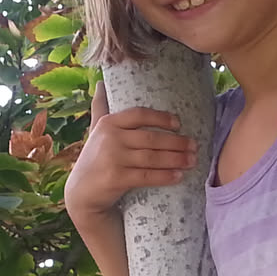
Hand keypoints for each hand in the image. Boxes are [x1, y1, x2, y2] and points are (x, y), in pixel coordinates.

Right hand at [64, 83, 197, 223]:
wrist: (82, 192)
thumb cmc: (94, 158)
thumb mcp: (95, 131)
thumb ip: (100, 109)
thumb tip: (101, 83)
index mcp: (108, 123)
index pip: (139, 115)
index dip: (161, 118)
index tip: (179, 124)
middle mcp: (110, 138)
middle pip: (151, 138)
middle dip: (177, 142)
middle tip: (194, 146)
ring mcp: (113, 159)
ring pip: (152, 158)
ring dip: (176, 159)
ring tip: (192, 160)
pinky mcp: (116, 178)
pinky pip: (147, 176)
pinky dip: (165, 176)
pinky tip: (179, 176)